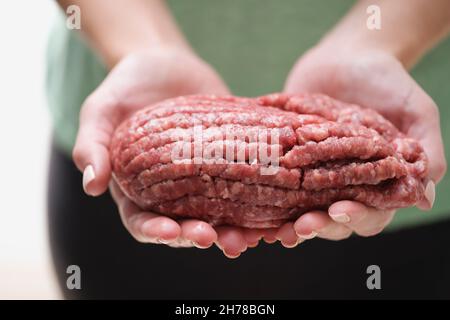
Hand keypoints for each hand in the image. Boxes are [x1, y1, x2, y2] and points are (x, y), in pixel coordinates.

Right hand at [72, 48, 255, 256]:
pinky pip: (243, 185)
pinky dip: (258, 200)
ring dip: (233, 230)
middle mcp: (171, 192)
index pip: (143, 222)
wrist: (164, 63)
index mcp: (137, 189)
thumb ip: (93, 144)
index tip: (171, 232)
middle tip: (216, 238)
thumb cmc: (125, 88)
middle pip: (185, 225)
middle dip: (199, 236)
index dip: (155, 233)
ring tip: (249, 237)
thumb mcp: (101, 111)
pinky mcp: (228, 162)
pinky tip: (273, 208)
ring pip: (218, 214)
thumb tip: (91, 186)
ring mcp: (203, 179)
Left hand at [273, 47, 445, 243]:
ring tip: (275, 229)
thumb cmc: (388, 82)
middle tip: (301, 227)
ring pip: (300, 208)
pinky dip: (265, 194)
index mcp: (376, 180)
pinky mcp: (288, 158)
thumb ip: (426, 149)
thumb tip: (425, 197)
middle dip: (317, 225)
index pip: (369, 212)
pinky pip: (276, 181)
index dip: (356, 217)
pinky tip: (253, 202)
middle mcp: (343, 182)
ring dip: (288, 222)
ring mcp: (313, 172)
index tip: (339, 210)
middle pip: (332, 218)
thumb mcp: (416, 110)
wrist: (348, 55)